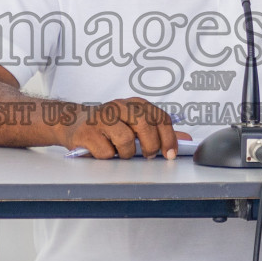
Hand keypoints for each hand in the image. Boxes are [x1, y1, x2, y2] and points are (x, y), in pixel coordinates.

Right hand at [61, 97, 185, 159]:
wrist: (74, 123)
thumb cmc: (109, 126)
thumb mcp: (135, 125)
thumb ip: (161, 132)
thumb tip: (187, 139)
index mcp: (134, 103)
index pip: (160, 117)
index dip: (169, 138)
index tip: (170, 154)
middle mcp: (119, 106)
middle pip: (145, 125)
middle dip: (151, 145)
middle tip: (148, 155)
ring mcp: (102, 118)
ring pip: (126, 140)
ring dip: (127, 154)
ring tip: (121, 152)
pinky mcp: (87, 132)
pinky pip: (107, 152)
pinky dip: (108, 157)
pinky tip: (104, 150)